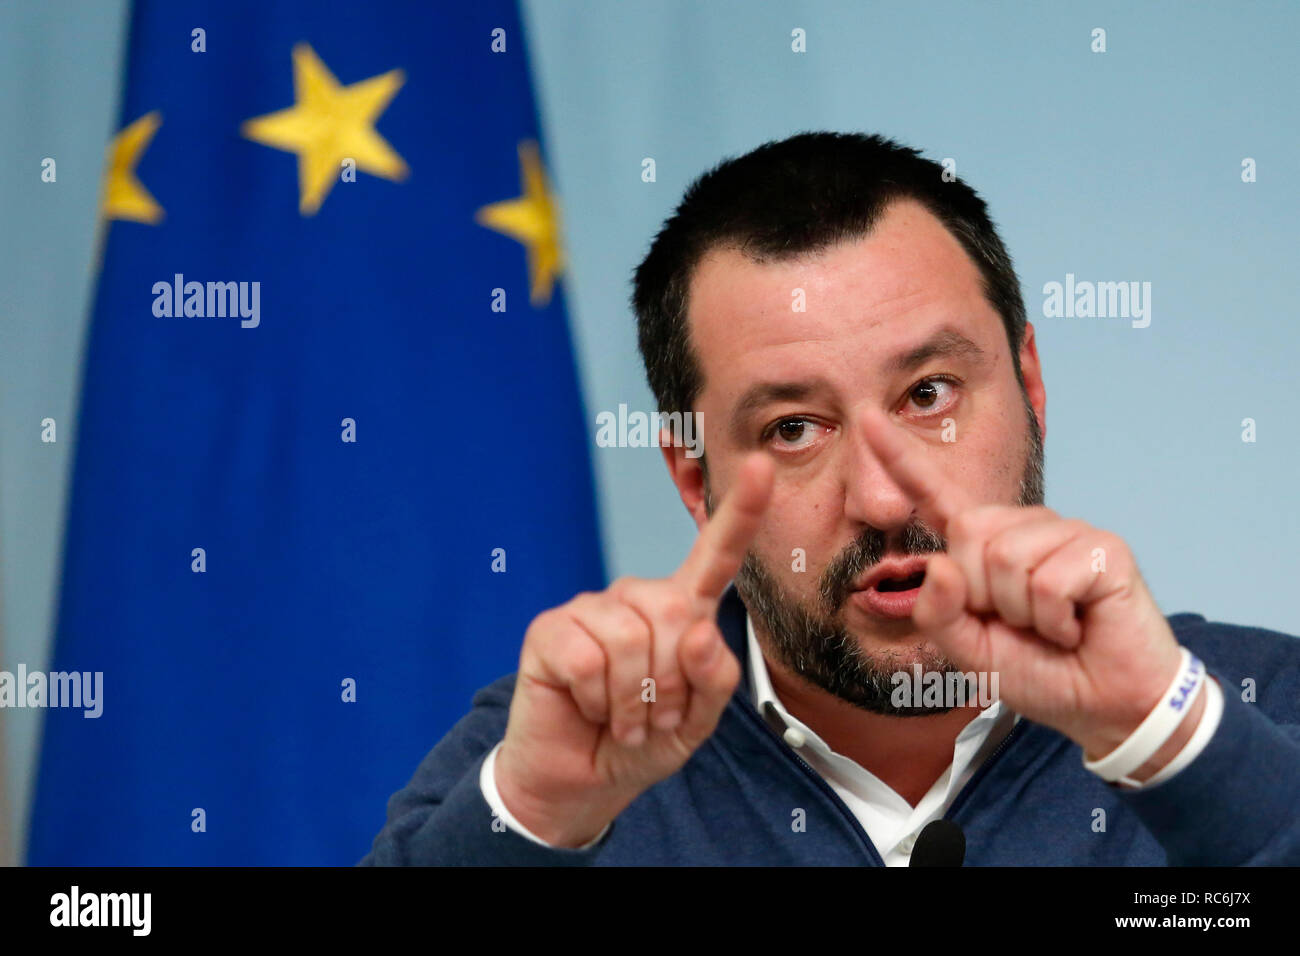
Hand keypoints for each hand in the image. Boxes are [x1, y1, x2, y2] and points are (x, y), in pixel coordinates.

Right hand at [495, 454, 773, 846]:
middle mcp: (637, 599)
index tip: (761, 466)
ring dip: (634, 700)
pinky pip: (589, 658)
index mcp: (681, 611)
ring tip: (623, 719)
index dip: (740, 513)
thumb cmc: (642, 742)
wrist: (581, 783)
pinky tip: (588, 708)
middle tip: (654, 716)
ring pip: (632, 639)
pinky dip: (597, 700)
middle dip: (672, 684)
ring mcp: (591, 611)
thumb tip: (696, 631)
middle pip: (675, 615)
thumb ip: (713, 679)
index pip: (716, 556)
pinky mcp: (551, 631)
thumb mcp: (696, 722)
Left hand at [858, 407, 1189, 767]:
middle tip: (1022, 625)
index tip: (868, 419)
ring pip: (1007, 559)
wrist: (1105, 703)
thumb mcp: (968, 650)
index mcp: (982, 546)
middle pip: (968, 535)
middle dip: (983, 596)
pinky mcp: (1103, 548)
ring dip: (1023, 613)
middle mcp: (1021, 527)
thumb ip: (938, 614)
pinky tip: (1077, 627)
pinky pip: (1048, 582)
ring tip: (1054, 626)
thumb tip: (942, 564)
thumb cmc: (1039, 670)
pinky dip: (1055, 620)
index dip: (900, 459)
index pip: (934, 496)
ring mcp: (1065, 532)